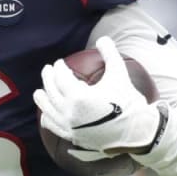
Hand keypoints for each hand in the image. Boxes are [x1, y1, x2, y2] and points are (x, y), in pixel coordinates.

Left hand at [33, 36, 162, 154]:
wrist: (137, 132)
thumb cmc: (128, 102)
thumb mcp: (120, 74)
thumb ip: (110, 54)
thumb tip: (103, 39)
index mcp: (78, 97)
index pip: (61, 78)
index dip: (58, 68)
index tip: (59, 63)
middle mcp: (69, 112)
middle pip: (51, 92)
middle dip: (48, 78)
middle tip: (48, 69)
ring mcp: (69, 126)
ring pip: (48, 110)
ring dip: (42, 99)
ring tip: (39, 91)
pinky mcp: (73, 137)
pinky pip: (55, 127)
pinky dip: (48, 119)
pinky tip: (45, 116)